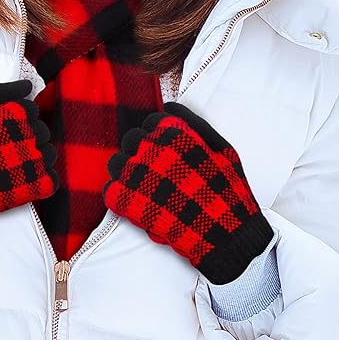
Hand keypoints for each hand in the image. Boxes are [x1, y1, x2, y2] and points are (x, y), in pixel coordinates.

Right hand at [0, 79, 57, 239]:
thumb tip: (28, 86)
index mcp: (12, 115)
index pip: (32, 110)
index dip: (17, 121)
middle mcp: (27, 135)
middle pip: (42, 131)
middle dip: (27, 139)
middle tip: (1, 152)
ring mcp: (33, 162)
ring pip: (50, 154)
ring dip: (36, 159)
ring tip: (8, 168)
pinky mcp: (36, 186)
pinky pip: (52, 179)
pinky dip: (40, 181)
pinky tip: (19, 183)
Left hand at [103, 102, 272, 282]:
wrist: (227, 235)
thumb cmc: (228, 190)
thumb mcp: (222, 148)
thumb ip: (194, 123)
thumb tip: (168, 104)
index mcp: (176, 134)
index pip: (151, 121)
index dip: (158, 136)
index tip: (167, 153)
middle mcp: (154, 150)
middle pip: (131, 139)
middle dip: (141, 152)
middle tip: (158, 173)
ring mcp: (138, 176)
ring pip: (115, 163)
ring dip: (127, 172)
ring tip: (147, 188)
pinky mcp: (128, 203)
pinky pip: (110, 191)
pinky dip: (120, 197)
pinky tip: (138, 204)